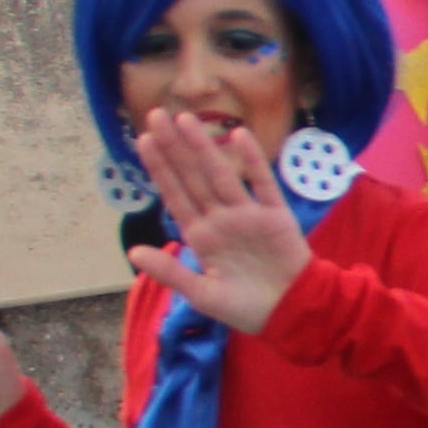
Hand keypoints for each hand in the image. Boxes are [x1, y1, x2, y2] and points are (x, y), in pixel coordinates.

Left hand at [127, 114, 311, 334]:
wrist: (293, 313)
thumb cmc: (247, 308)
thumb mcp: (203, 296)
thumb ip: (170, 272)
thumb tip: (134, 252)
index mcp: (201, 236)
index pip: (174, 195)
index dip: (159, 168)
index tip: (144, 141)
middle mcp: (220, 219)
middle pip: (192, 176)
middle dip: (173, 147)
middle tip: (155, 114)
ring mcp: (247, 214)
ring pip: (220, 173)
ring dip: (203, 146)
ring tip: (186, 118)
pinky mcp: (275, 214)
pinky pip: (261, 182)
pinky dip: (252, 160)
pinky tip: (238, 135)